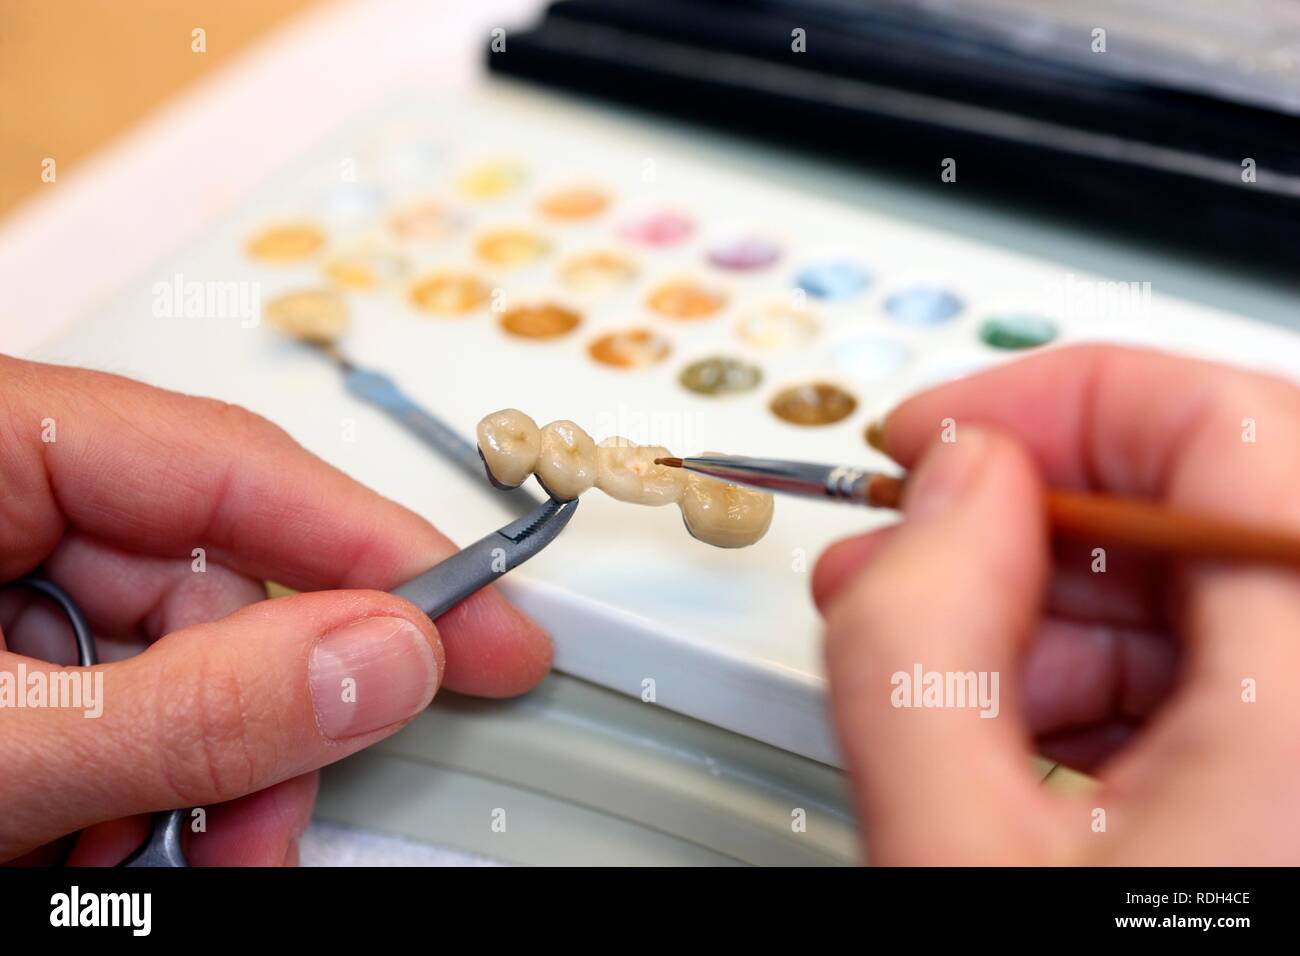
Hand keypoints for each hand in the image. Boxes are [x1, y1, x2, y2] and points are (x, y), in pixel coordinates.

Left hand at [0, 356, 550, 864]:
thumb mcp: (5, 745)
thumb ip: (197, 703)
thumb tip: (385, 657)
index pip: (233, 466)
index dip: (378, 549)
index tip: (482, 628)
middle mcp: (1, 493)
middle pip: (209, 581)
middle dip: (260, 723)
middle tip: (265, 826)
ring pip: (173, 655)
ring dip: (199, 773)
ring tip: (163, 860)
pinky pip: (115, 693)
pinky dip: (138, 778)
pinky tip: (101, 841)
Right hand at [813, 345, 1299, 863]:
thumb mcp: (953, 855)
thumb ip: (919, 648)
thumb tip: (950, 485)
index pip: (1234, 428)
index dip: (1061, 397)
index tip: (937, 436)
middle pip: (1217, 502)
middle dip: (1034, 514)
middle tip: (906, 548)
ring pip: (1212, 586)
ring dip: (1054, 603)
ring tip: (931, 659)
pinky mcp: (1298, 786)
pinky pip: (1226, 669)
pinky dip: (1105, 672)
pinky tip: (1010, 721)